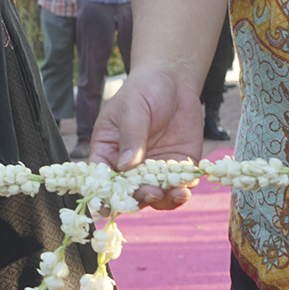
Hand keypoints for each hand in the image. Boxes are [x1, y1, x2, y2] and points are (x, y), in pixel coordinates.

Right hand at [89, 69, 201, 210]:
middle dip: (140, 197)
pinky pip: (178, 186)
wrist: (174, 81)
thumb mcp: (133, 109)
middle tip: (152, 192)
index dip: (103, 195)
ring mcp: (154, 169)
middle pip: (130, 192)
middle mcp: (129, 167)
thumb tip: (126, 165)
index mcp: (108, 152)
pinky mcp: (177, 167)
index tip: (107, 208)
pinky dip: (182, 191)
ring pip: (155, 196)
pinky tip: (187, 186)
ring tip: (176, 194)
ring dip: (163, 200)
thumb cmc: (144, 90)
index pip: (101, 179)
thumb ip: (131, 136)